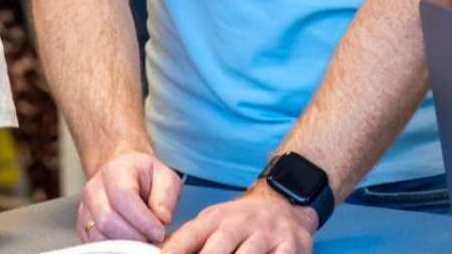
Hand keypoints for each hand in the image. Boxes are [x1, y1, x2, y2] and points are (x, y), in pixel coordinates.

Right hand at [76, 151, 180, 242]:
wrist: (125, 173)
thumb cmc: (145, 176)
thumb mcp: (164, 177)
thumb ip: (166, 196)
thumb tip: (161, 219)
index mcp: (115, 170)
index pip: (123, 196)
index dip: (142, 219)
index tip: (159, 232)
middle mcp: (94, 188)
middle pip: (107, 220)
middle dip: (134, 236)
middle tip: (152, 240)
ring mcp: (85, 208)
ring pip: (99, 235)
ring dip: (124, 245)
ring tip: (142, 240)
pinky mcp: (82, 225)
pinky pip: (94, 244)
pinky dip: (113, 249)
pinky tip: (129, 243)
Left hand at [161, 183, 317, 253]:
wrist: (284, 203)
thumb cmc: (241, 222)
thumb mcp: (213, 222)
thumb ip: (187, 240)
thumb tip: (161, 251)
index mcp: (216, 218)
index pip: (191, 235)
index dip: (176, 250)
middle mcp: (240, 224)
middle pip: (219, 248)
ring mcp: (266, 235)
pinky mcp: (290, 247)